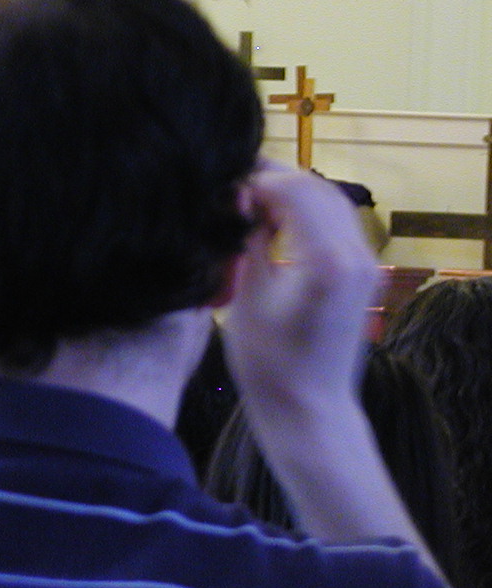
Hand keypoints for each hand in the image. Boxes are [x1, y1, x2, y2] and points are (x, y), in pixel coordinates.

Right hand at [223, 160, 377, 417]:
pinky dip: (309, 210)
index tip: (222, 187)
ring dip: (292, 191)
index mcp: (326, 261)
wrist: (310, 409)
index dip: (255, 180)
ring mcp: (366, 264)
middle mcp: (356, 255)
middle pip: (317, 188)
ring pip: (332, 200)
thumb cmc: (268, 363)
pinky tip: (277, 219)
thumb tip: (239, 198)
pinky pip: (339, 222)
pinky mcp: (365, 273)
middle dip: (273, 179)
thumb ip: (248, 239)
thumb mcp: (247, 295)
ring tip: (250, 199)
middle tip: (232, 186)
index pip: (293, 190)